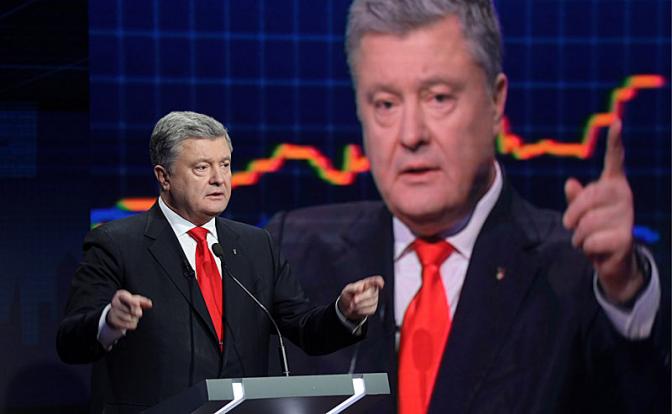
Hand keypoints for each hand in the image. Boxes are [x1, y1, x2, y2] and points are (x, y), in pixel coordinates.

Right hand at [106, 289, 152, 330]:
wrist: (117, 311)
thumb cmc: (129, 303)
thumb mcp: (136, 299)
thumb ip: (144, 301)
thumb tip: (150, 304)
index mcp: (120, 295)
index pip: (127, 298)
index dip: (132, 302)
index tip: (138, 304)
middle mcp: (114, 302)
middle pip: (129, 310)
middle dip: (136, 312)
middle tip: (139, 313)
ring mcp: (112, 312)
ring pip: (128, 318)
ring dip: (135, 319)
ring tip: (133, 316)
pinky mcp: (113, 321)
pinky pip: (126, 325)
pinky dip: (132, 324)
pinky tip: (131, 321)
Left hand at [338, 275, 384, 320]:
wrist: (347, 308)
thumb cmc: (348, 296)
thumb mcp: (347, 290)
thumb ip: (353, 288)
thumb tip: (361, 288)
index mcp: (367, 283)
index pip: (376, 280)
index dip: (379, 281)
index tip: (380, 284)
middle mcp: (373, 290)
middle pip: (371, 293)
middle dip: (361, 298)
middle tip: (353, 300)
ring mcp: (374, 300)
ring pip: (370, 303)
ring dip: (359, 305)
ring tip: (353, 305)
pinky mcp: (373, 308)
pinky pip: (369, 310)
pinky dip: (361, 311)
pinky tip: (357, 309)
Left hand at [563, 119, 642, 303]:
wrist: (613, 262)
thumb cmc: (596, 232)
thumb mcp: (582, 214)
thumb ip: (576, 198)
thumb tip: (570, 183)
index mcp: (614, 187)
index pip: (615, 161)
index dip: (615, 142)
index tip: (616, 121)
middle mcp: (624, 197)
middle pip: (586, 198)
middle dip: (572, 216)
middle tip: (574, 227)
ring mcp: (627, 217)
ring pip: (584, 223)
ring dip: (578, 236)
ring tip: (589, 240)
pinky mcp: (625, 238)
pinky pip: (589, 240)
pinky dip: (586, 248)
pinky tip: (598, 250)